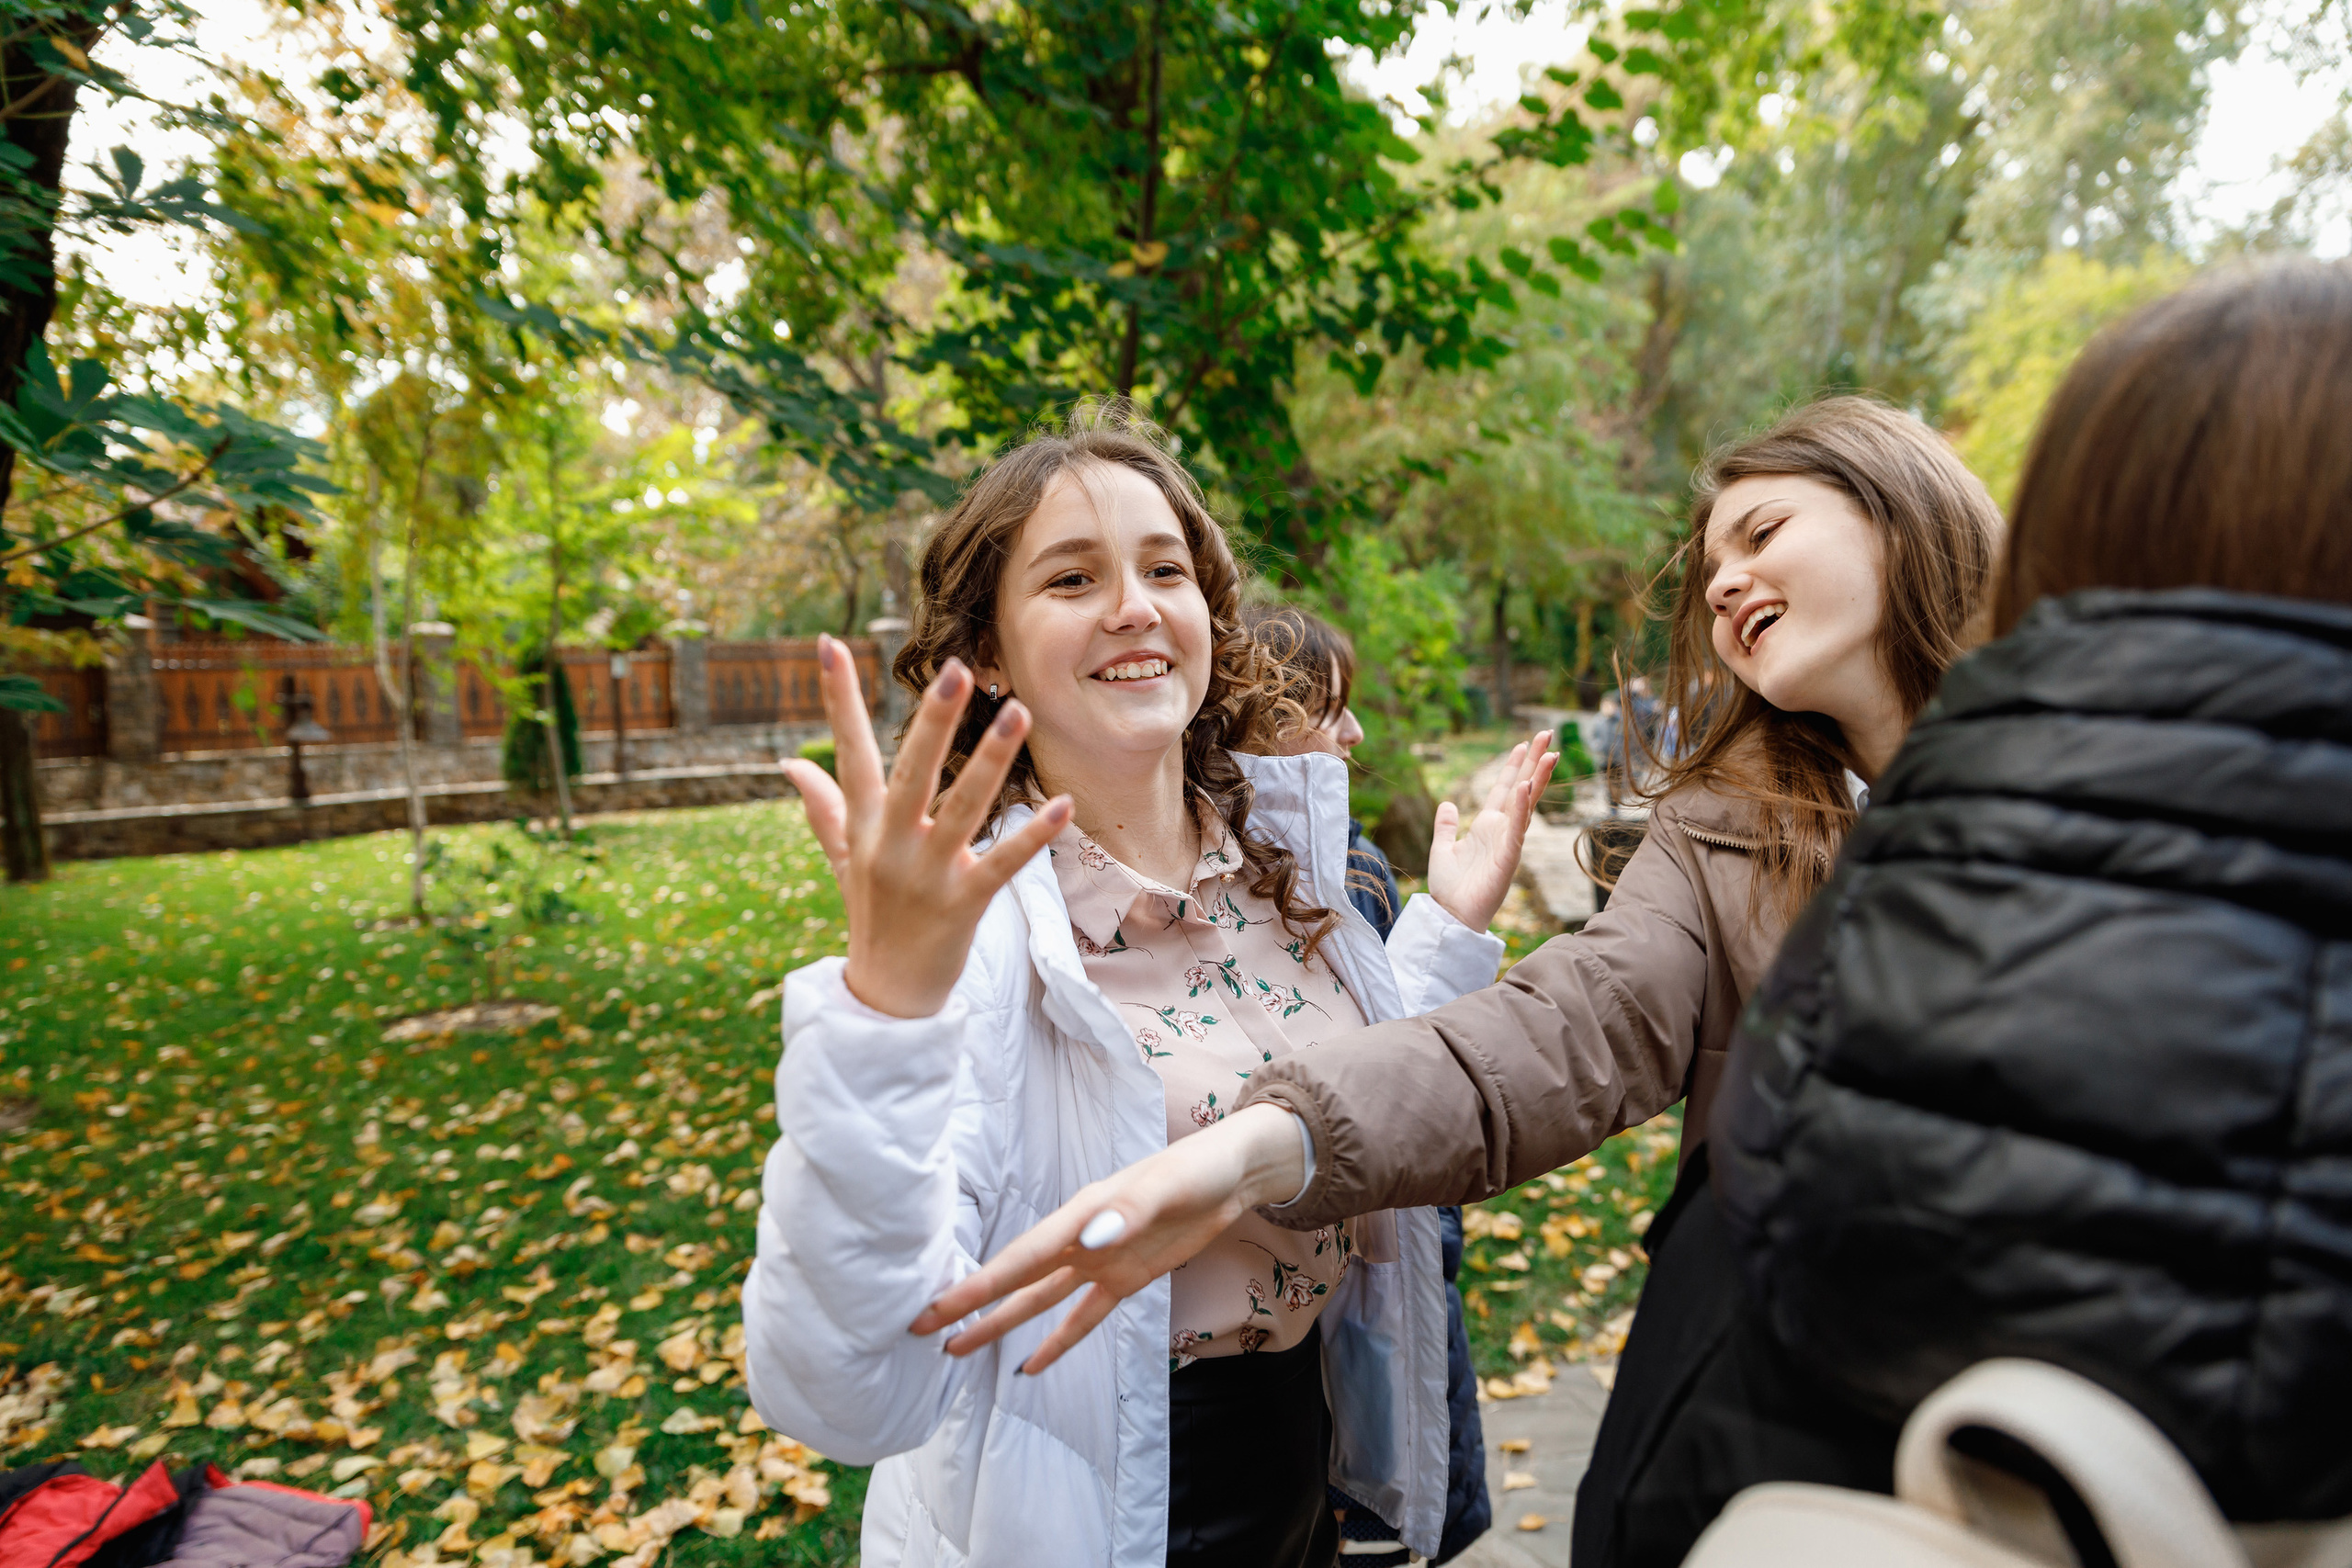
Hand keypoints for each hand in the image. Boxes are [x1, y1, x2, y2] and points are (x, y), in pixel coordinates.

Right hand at [777, 634, 1071, 1018]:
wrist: (887, 995)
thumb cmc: (871, 915)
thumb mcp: (844, 858)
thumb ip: (822, 807)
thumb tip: (789, 762)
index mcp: (864, 826)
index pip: (847, 751)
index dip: (836, 699)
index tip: (828, 644)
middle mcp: (891, 845)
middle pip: (910, 772)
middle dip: (933, 720)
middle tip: (958, 669)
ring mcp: (926, 876)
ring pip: (961, 809)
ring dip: (989, 761)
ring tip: (1018, 712)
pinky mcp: (963, 906)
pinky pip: (1002, 865)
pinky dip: (1032, 837)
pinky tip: (1062, 805)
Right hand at [906, 1102, 1307, 1372]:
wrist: (1230, 1176)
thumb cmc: (1194, 1170)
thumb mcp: (1165, 1187)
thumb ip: (1127, 1213)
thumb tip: (1086, 1242)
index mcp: (1079, 1215)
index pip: (1019, 1258)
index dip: (975, 1284)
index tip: (934, 1306)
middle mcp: (1079, 1240)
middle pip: (1015, 1279)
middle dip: (969, 1303)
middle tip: (921, 1329)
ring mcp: (1098, 1261)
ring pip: (1037, 1300)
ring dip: (999, 1323)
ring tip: (957, 1349)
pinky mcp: (1124, 1279)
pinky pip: (1082, 1317)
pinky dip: (1058, 1341)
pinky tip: (1031, 1365)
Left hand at [1426, 731, 1559, 931]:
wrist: (1452, 916)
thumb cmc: (1450, 889)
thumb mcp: (1442, 849)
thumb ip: (1445, 826)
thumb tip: (1447, 803)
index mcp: (1487, 826)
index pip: (1504, 789)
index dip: (1514, 766)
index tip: (1523, 744)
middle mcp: (1501, 830)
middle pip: (1521, 788)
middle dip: (1534, 761)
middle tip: (1547, 733)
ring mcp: (1508, 842)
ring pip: (1526, 804)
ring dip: (1537, 778)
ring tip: (1550, 753)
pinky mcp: (1508, 857)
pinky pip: (1517, 828)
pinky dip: (1522, 808)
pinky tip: (1526, 787)